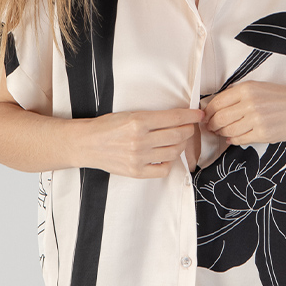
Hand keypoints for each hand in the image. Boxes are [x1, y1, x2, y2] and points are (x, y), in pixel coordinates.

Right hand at [81, 108, 204, 177]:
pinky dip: (170, 162)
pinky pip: (163, 169)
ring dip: (181, 145)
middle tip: (189, 127)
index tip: (198, 115)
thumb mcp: (129, 114)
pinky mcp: (136, 172)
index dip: (190, 116)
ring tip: (178, 140)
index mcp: (138, 121)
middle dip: (188, 130)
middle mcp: (140, 140)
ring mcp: (139, 158)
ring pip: (174, 152)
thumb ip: (153, 118)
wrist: (87, 143)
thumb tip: (178, 119)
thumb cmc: (107, 126)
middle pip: (178, 135)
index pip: (174, 118)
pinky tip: (167, 155)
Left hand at [201, 82, 285, 145]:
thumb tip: (217, 109)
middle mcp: (250, 103)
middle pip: (219, 118)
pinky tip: (234, 138)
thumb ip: (239, 96)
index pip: (217, 102)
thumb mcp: (260, 88)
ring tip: (222, 133)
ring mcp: (257, 119)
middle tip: (210, 128)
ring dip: (222, 134)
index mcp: (247, 88)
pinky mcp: (264, 134)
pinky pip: (240, 140)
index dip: (208, 112)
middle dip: (212, 125)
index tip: (206, 117)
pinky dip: (234, 140)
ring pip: (228, 130)